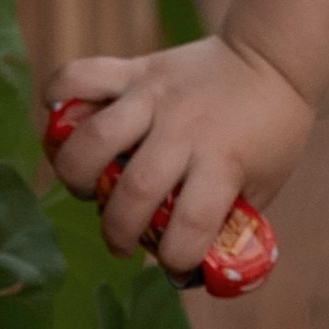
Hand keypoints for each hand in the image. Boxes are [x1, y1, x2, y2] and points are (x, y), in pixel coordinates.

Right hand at [45, 33, 315, 278]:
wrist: (271, 57)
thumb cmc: (270, 130)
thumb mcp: (266, 181)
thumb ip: (231, 220)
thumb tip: (194, 271)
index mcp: (224, 160)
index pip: (192, 224)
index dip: (176, 258)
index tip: (174, 263)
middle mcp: (184, 129)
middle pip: (134, 189)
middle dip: (118, 231)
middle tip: (122, 241)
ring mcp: (155, 96)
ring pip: (95, 139)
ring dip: (78, 176)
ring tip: (87, 189)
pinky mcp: (135, 70)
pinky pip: (80, 77)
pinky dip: (58, 98)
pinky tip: (63, 126)